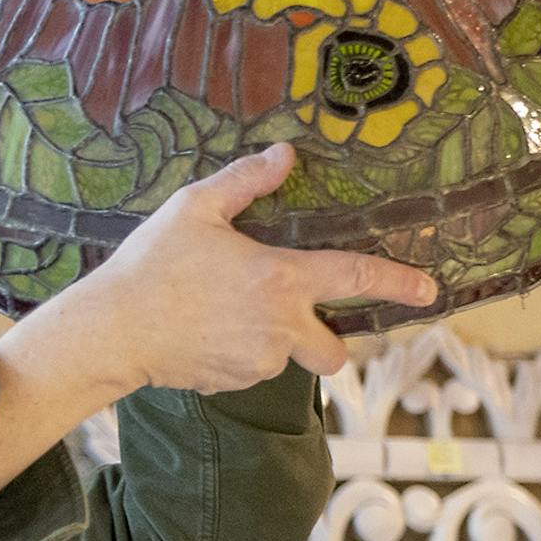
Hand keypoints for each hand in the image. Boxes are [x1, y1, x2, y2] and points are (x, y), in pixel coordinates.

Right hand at [38, 141, 437, 394]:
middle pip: (335, 350)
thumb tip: (285, 155)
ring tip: (228, 317)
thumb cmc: (152, 265)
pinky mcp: (233, 385)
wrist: (113, 331)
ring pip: (289, 359)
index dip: (397, 284)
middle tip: (303, 320)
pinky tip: (207, 334)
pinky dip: (242, 355)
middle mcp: (279, 328)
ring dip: (277, 343)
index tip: (427, 291)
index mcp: (280, 279)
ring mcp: (258, 363)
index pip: (355, 279)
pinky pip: (253, 371)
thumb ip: (246, 181)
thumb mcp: (195, 207)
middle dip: (333, 341)